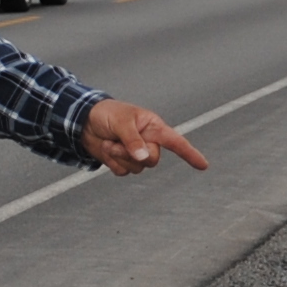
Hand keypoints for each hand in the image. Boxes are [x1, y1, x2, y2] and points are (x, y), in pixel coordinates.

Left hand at [83, 99, 209, 177]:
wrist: (83, 122)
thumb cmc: (106, 114)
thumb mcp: (122, 122)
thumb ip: (134, 140)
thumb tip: (144, 158)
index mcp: (153, 127)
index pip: (176, 141)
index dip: (190, 153)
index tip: (203, 165)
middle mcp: (148, 141)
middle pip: (153, 160)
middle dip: (134, 154)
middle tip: (118, 142)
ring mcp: (136, 153)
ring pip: (137, 168)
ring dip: (120, 157)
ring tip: (110, 142)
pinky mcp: (123, 161)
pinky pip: (123, 172)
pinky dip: (113, 163)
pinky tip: (106, 149)